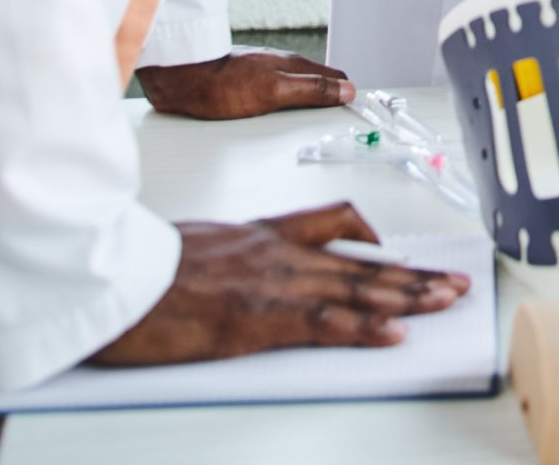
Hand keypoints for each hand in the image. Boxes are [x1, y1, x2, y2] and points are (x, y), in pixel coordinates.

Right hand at [90, 202, 467, 365]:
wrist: (105, 278)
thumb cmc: (135, 268)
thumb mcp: (189, 247)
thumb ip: (225, 255)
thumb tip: (235, 271)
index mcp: (257, 234)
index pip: (328, 225)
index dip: (369, 239)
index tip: (396, 250)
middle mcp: (274, 252)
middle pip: (358, 262)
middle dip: (411, 274)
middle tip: (453, 281)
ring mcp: (270, 284)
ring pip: (354, 289)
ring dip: (407, 297)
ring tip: (446, 300)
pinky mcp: (257, 319)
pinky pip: (323, 323)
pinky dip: (363, 329)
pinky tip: (395, 333)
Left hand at [135, 49, 354, 119]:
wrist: (179, 78)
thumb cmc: (222, 85)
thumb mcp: (275, 91)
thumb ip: (312, 90)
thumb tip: (347, 91)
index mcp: (293, 66)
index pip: (334, 78)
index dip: (347, 94)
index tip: (358, 112)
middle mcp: (280, 67)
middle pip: (317, 83)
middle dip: (333, 95)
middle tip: (345, 114)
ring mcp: (261, 74)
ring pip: (296, 87)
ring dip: (308, 100)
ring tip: (318, 115)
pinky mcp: (243, 84)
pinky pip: (275, 93)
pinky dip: (286, 103)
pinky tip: (280, 114)